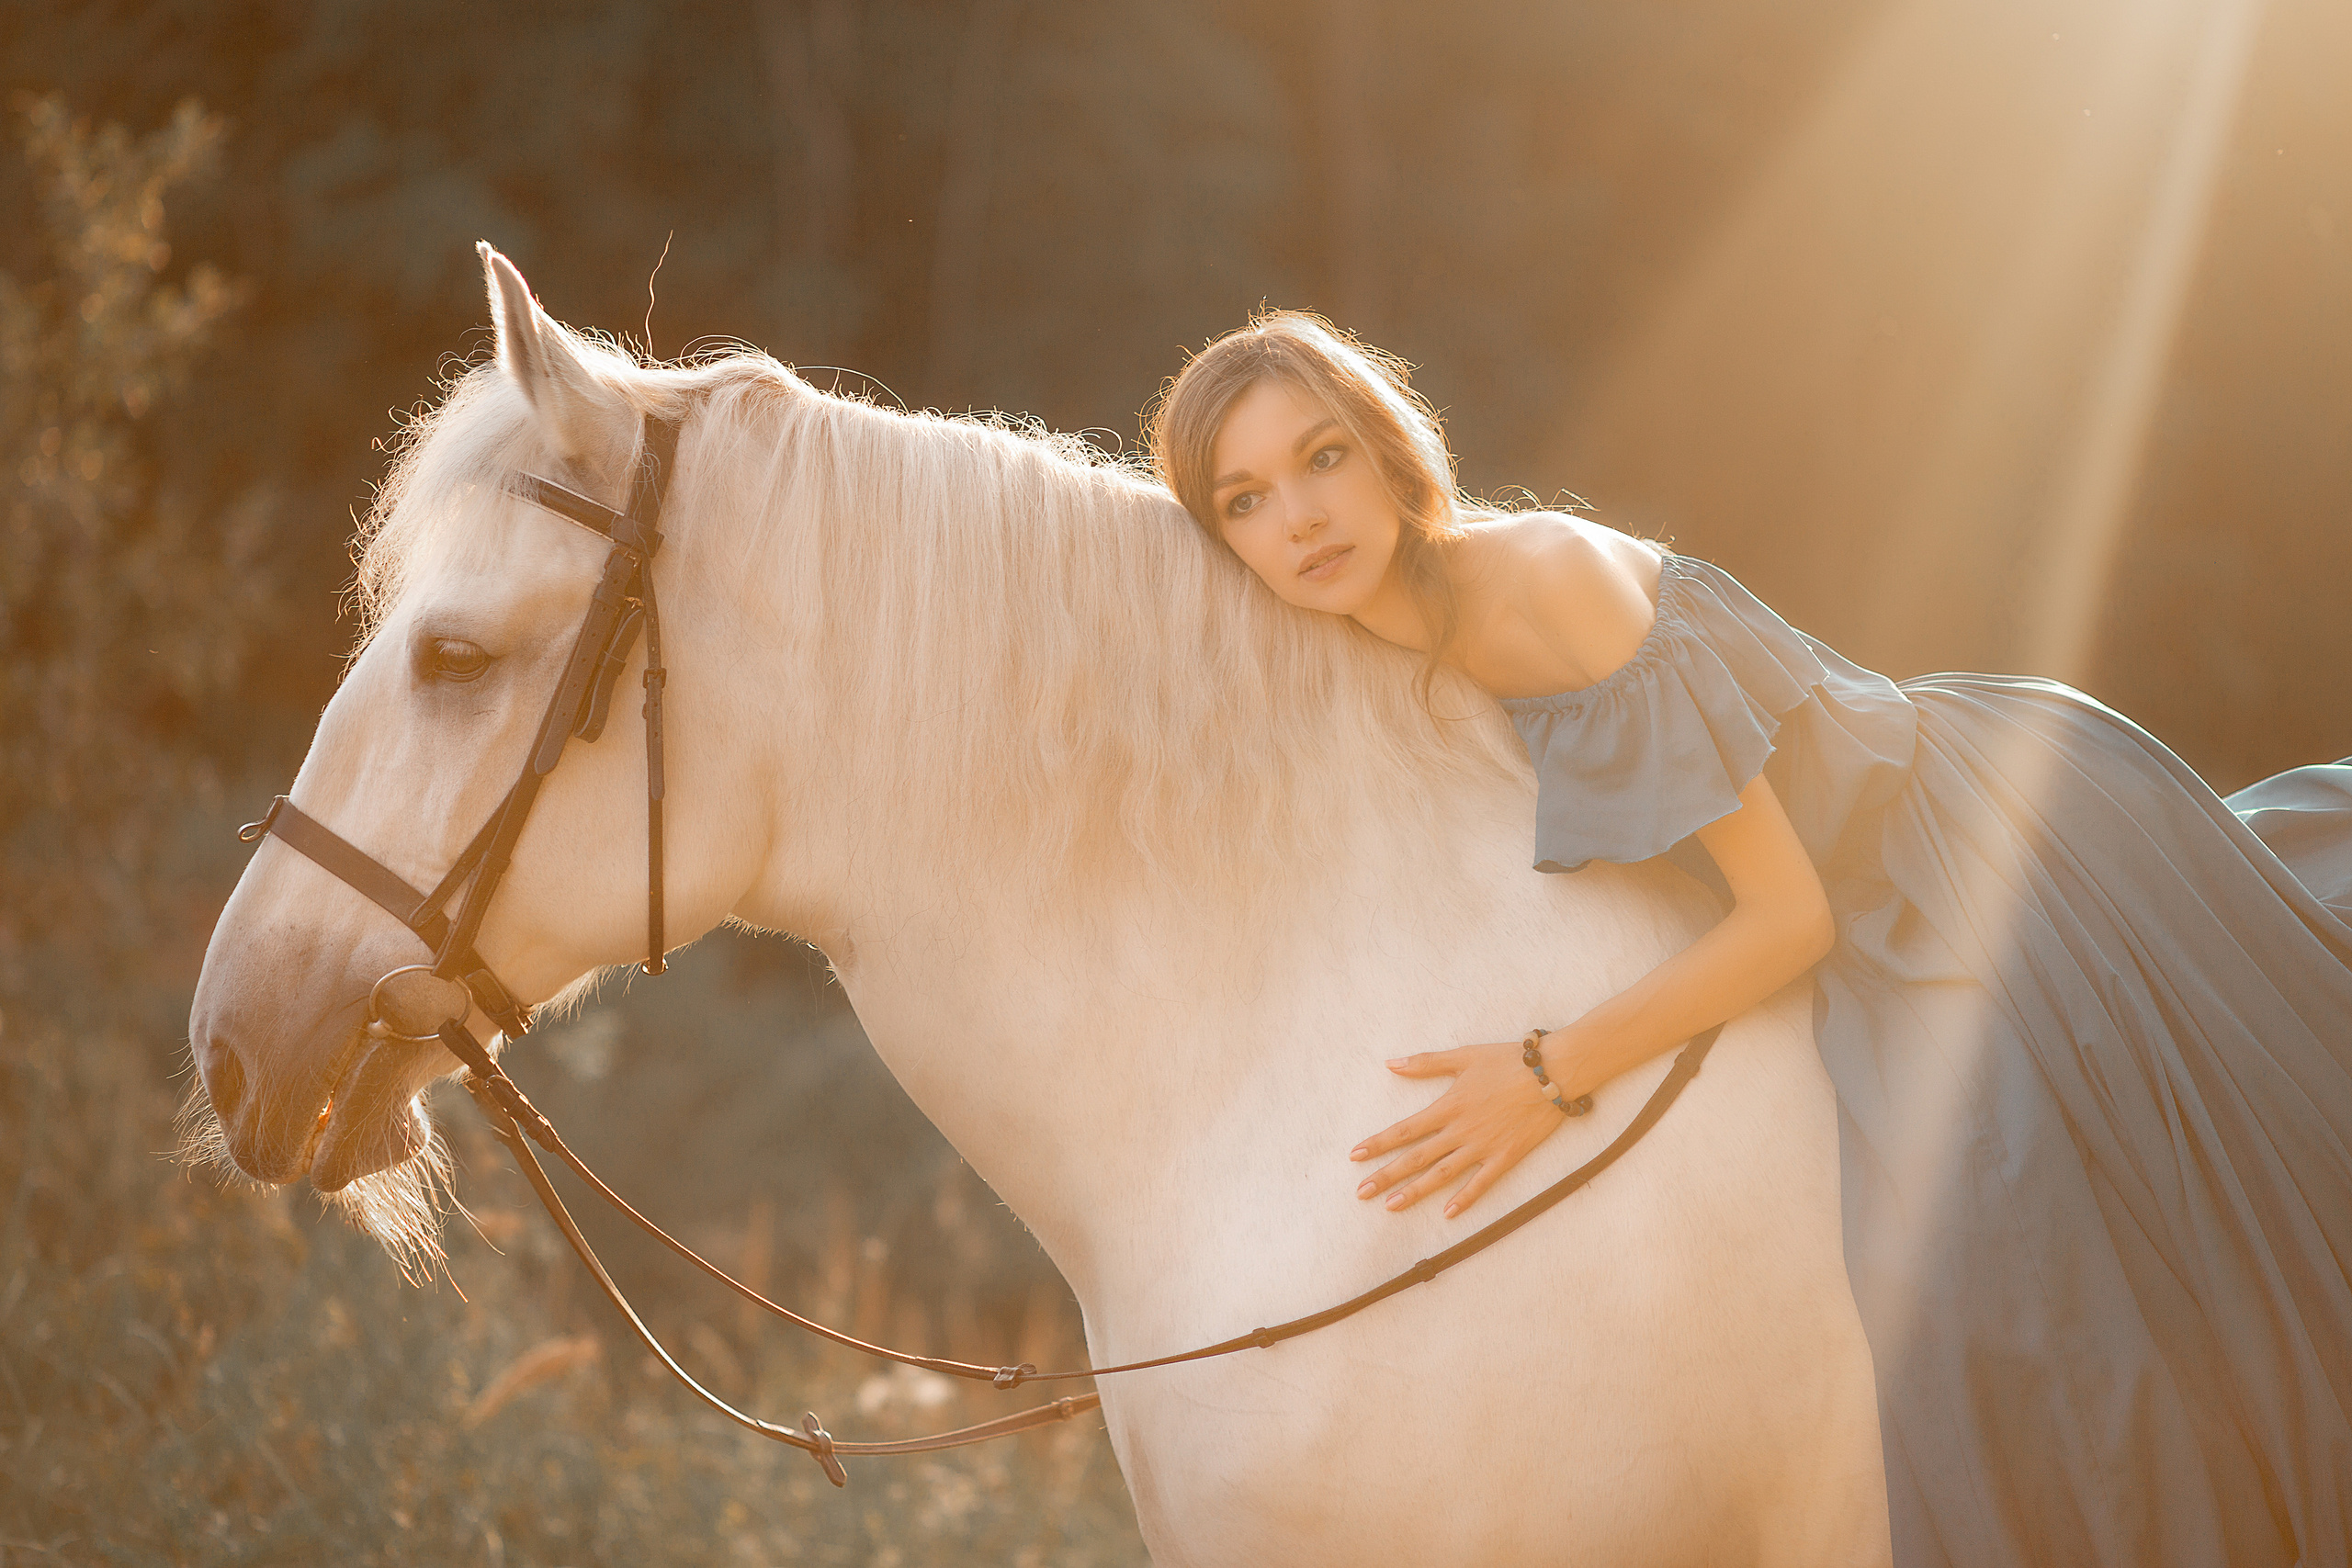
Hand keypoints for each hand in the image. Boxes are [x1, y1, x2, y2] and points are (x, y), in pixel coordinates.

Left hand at [1349, 1040, 1565, 1217]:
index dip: (1378, 1143)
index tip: (1355, 1156)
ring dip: (1415, 1191)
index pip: (1405, 1130)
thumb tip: (1391, 1063)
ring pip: (1442, 1174)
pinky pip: (1482, 1183)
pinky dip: (1464, 1199)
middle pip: (1416, 1157)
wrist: (1554, 1073)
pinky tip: (1446, 1214)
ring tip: (1390, 1207)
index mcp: (1448, 1106)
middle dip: (1386, 1176)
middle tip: (1361, 1193)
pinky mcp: (1506, 1157)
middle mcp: (1461, 1131)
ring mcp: (1483, 1147)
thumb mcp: (1464, 1056)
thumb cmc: (1508, 1061)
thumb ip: (1426, 1063)